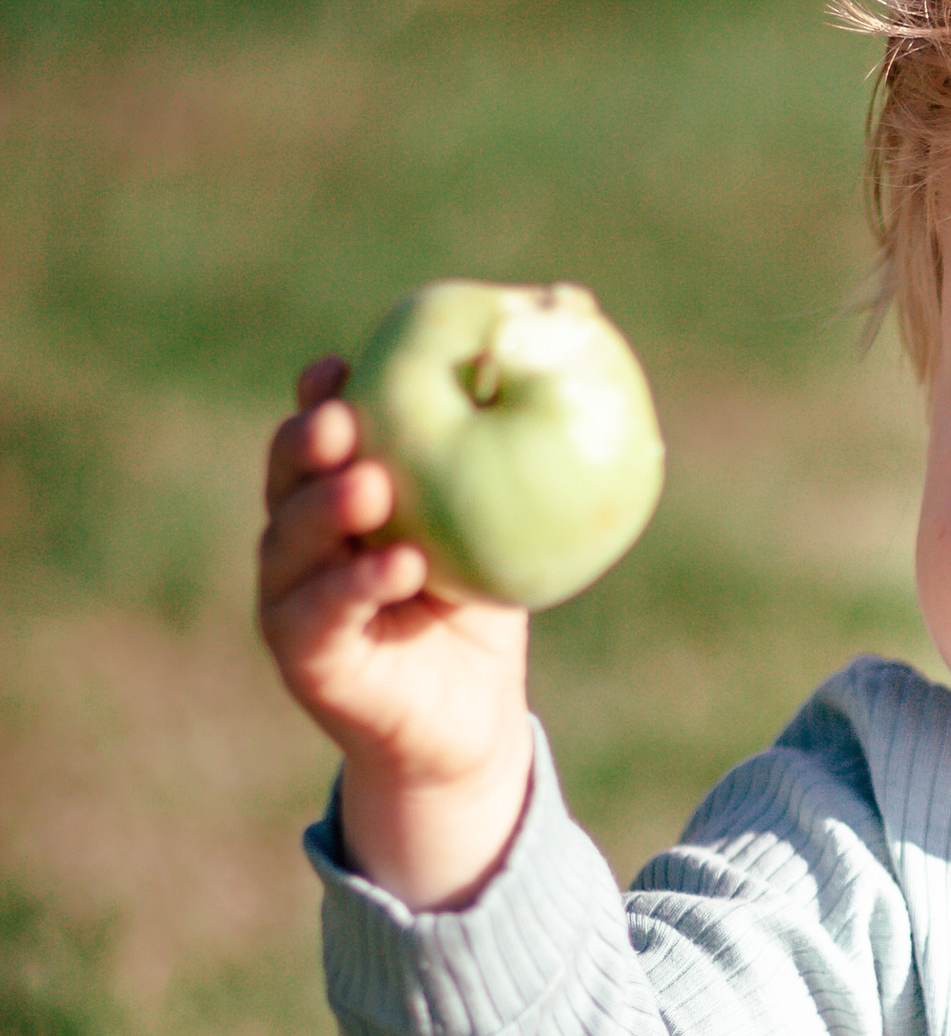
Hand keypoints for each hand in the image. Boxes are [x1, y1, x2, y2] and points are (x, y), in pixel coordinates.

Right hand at [259, 359, 533, 906]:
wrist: (470, 723)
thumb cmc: (486, 602)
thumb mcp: (503, 522)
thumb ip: (516, 443)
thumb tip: (578, 312)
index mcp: (337, 492)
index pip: (316, 431)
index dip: (321, 394)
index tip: (346, 365)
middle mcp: (302, 538)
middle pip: (287, 475)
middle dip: (309, 440)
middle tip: (346, 418)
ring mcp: (293, 597)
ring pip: (290, 541)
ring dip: (326, 509)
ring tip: (370, 485)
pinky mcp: (306, 657)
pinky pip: (322, 614)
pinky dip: (357, 586)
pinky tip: (401, 566)